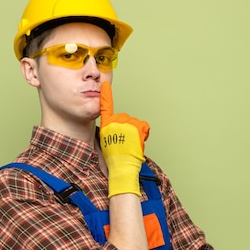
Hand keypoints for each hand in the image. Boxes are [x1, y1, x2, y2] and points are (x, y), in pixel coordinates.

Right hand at [99, 81, 149, 197]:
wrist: (123, 165)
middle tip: (125, 143)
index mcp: (107, 124)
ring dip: (135, 133)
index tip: (105, 85)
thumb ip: (110, 133)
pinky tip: (138, 142)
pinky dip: (143, 134)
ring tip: (130, 145)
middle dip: (127, 129)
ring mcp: (128, 123)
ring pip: (135, 125)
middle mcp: (116, 120)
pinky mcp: (138, 126)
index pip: (106, 107)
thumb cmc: (114, 158)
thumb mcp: (106, 143)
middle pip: (125, 120)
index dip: (106, 95)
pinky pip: (144, 127)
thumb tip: (114, 132)